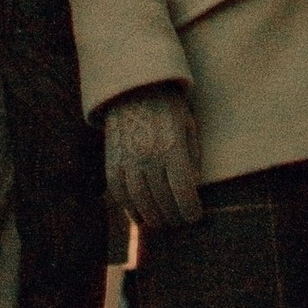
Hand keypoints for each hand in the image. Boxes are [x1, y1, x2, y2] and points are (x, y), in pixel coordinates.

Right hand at [101, 82, 202, 232]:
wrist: (134, 85)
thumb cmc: (168, 106)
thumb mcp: (188, 125)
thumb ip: (192, 157)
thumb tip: (192, 188)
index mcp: (173, 147)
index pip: (184, 192)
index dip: (190, 211)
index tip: (194, 217)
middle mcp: (150, 156)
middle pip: (162, 201)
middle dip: (173, 216)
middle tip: (178, 221)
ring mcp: (128, 159)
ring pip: (140, 201)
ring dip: (152, 218)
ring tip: (160, 222)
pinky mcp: (112, 160)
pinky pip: (119, 192)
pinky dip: (129, 208)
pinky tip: (138, 216)